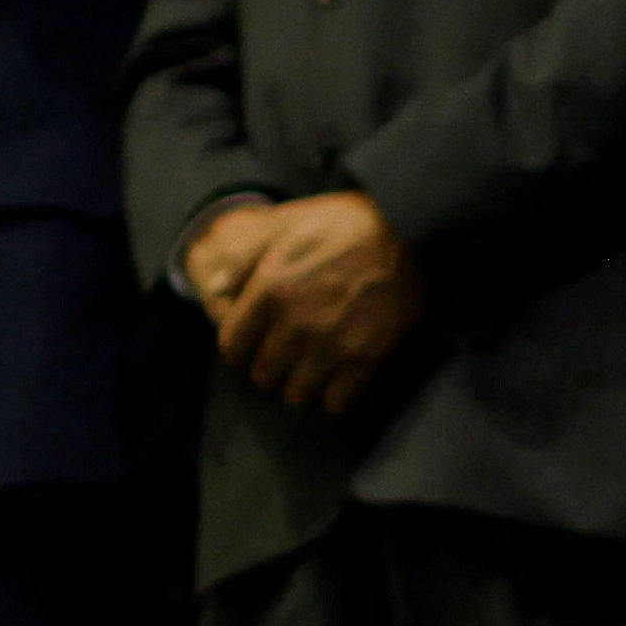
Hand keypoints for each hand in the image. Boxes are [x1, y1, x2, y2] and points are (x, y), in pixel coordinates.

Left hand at [203, 189, 419, 417]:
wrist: (408, 228)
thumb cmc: (344, 222)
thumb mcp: (286, 223)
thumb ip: (246, 257)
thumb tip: (217, 290)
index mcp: (269, 290)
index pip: (232, 346)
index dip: (238, 349)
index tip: (249, 347)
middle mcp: (295, 324)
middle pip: (263, 375)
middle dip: (269, 368)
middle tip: (283, 358)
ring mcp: (331, 345)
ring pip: (296, 396)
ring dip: (299, 387)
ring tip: (310, 372)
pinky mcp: (366, 359)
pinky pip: (336, 403)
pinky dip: (333, 398)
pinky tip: (338, 381)